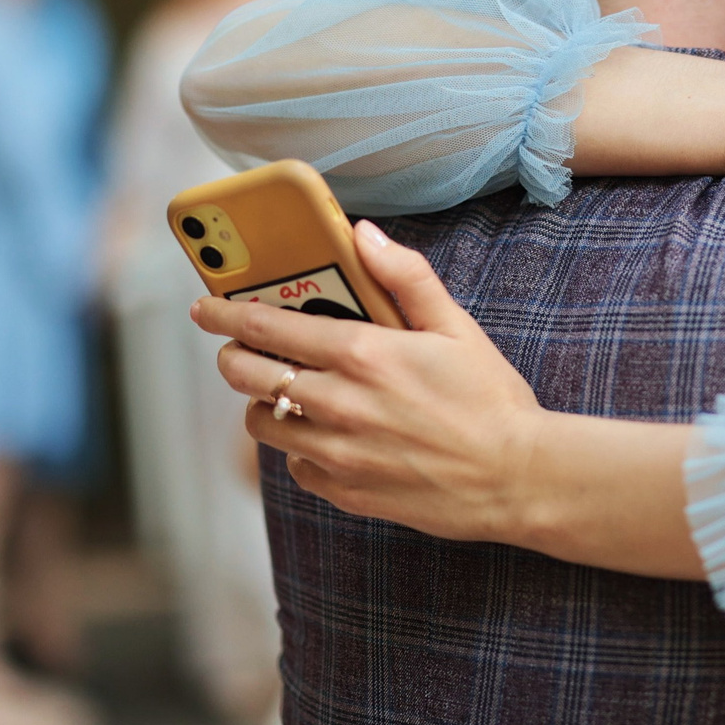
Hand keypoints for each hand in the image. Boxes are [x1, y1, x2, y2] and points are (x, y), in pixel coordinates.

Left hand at [190, 220, 545, 542]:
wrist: (518, 478)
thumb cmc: (491, 399)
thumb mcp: (456, 326)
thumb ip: (405, 276)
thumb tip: (362, 234)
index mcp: (363, 353)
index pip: (267, 325)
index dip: (226, 314)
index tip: (206, 307)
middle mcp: (340, 403)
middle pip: (248, 375)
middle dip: (234, 356)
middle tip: (241, 350)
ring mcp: (337, 453)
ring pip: (263, 424)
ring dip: (266, 403)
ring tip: (289, 394)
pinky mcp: (345, 491)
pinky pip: (296, 465)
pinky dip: (301, 448)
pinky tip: (329, 436)